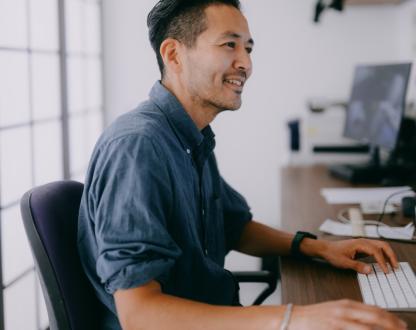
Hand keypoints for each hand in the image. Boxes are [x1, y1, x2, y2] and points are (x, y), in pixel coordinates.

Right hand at [290, 299, 406, 329]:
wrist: (295, 318)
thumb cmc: (316, 316)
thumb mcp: (336, 310)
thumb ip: (353, 313)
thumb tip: (372, 319)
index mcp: (346, 304)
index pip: (374, 309)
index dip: (390, 318)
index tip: (400, 325)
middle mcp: (344, 311)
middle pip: (374, 317)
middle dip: (391, 325)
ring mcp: (339, 322)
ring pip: (367, 328)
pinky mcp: (333, 329)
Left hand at [319, 238, 398, 273]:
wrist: (325, 249)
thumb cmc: (332, 253)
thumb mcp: (343, 262)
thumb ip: (357, 266)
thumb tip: (369, 270)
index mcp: (359, 243)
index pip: (376, 251)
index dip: (382, 261)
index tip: (386, 271)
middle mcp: (362, 241)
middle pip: (382, 245)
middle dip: (390, 255)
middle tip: (395, 266)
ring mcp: (363, 243)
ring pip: (380, 246)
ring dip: (387, 254)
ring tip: (392, 265)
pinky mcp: (362, 247)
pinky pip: (375, 249)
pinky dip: (382, 255)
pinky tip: (383, 263)